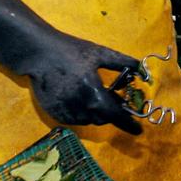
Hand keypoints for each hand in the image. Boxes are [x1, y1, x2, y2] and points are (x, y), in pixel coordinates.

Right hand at [0, 0, 142, 134]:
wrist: (40, 54)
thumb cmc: (71, 50)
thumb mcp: (99, 53)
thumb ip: (121, 62)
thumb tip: (141, 69)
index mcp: (92, 90)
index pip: (115, 114)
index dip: (128, 124)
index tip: (139, 130)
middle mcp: (79, 105)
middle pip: (103, 119)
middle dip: (111, 113)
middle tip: (114, 100)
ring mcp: (65, 111)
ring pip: (89, 121)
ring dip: (96, 113)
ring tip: (95, 95)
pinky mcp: (54, 114)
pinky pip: (75, 120)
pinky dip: (82, 113)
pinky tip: (80, 98)